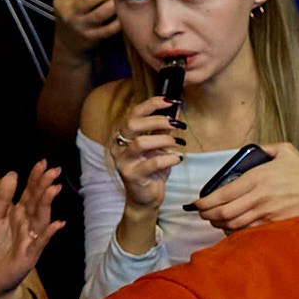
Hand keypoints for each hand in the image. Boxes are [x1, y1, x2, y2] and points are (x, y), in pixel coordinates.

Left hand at [0, 162, 66, 298]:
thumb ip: (0, 198)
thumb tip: (12, 174)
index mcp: (17, 213)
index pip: (29, 192)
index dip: (35, 178)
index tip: (42, 163)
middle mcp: (27, 224)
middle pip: (37, 202)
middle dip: (45, 186)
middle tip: (54, 170)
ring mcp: (31, 239)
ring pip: (41, 219)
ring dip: (48, 204)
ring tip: (54, 189)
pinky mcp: (29, 255)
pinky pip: (40, 243)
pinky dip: (48, 234)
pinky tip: (56, 224)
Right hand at [52, 0, 117, 58]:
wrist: (68, 44)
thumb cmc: (70, 12)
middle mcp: (71, 13)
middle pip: (89, 0)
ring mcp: (83, 27)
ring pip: (102, 13)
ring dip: (114, 3)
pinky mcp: (95, 38)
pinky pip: (111, 28)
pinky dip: (120, 19)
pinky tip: (126, 10)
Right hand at [111, 91, 185, 214]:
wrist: (145, 198)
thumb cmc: (151, 169)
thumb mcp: (158, 147)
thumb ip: (163, 130)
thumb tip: (176, 110)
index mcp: (124, 135)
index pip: (134, 113)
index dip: (152, 104)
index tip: (171, 101)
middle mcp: (119, 146)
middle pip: (133, 125)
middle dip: (157, 120)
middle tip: (176, 124)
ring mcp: (124, 161)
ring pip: (141, 143)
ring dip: (164, 140)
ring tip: (179, 143)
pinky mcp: (132, 176)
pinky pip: (152, 163)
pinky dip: (168, 158)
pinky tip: (177, 158)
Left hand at [187, 140, 298, 233]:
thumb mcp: (284, 150)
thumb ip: (263, 149)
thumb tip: (245, 153)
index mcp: (258, 177)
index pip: (223, 193)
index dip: (205, 201)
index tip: (197, 203)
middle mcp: (260, 196)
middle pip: (224, 212)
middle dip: (208, 215)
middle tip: (203, 214)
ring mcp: (268, 212)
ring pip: (234, 224)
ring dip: (220, 224)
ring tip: (215, 220)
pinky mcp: (275, 223)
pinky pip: (249, 231)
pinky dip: (236, 231)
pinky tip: (232, 227)